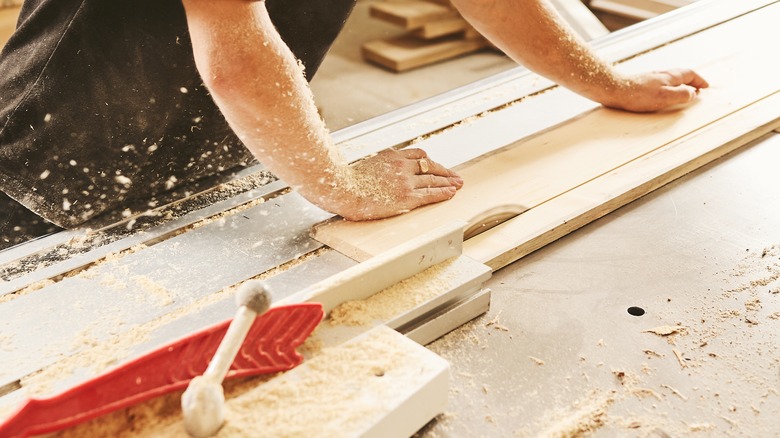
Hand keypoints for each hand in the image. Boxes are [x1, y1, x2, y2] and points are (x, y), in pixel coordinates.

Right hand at [324, 148, 463, 220]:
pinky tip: (451, 193)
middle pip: (430, 166)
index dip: (431, 161)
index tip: (436, 166)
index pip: (418, 155)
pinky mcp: (407, 196)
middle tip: (455, 175)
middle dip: (445, 171)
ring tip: (458, 184)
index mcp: (391, 156)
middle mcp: (401, 165)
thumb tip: (379, 173)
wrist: (342, 190)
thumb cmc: (347, 182)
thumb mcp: (365, 165)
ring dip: (448, 182)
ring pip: (433, 179)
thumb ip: (378, 167)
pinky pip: (431, 193)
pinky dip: (443, 192)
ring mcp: (405, 180)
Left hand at [603, 68, 709, 112]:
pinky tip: (663, 94)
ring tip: (683, 92)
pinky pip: (661, 83)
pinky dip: (669, 87)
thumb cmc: (638, 95)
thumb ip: (681, 95)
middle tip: (698, 90)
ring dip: (680, 84)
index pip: (690, 74)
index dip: (699, 81)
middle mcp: (661, 74)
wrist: (614, 90)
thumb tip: (693, 94)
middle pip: (681, 74)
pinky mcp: (642, 83)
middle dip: (692, 81)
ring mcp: (651, 78)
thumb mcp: (664, 97)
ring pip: (671, 78)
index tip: (705, 87)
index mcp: (670, 76)